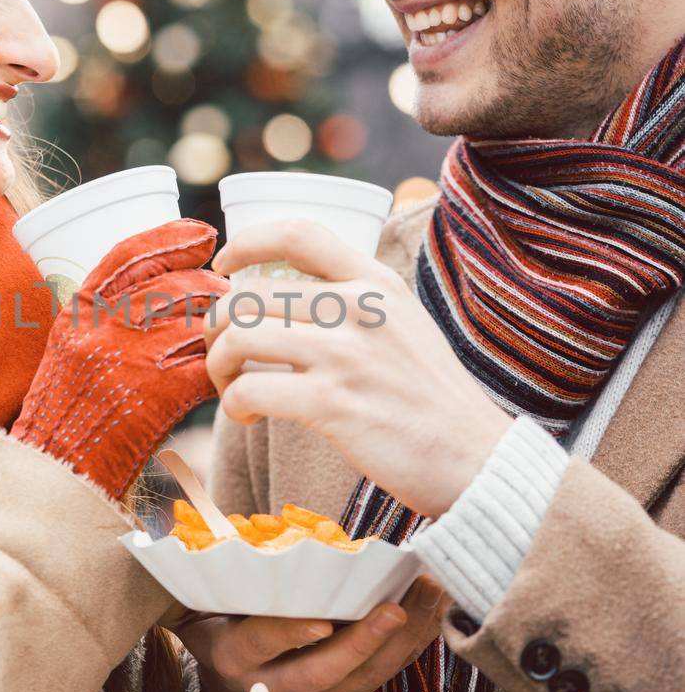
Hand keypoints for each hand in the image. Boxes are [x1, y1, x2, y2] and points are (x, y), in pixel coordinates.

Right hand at [12, 220, 229, 498]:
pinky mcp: (161, 396)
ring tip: (239, 326)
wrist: (57, 469)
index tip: (204, 235)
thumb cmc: (66, 409)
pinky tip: (235, 367)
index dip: (171, 238)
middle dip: (210, 283)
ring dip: (224, 324)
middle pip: (174, 286)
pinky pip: (208, 367)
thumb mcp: (70, 345)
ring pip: (197, 322)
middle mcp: (105, 328)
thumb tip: (162, 282)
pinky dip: (225, 365)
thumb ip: (105, 314)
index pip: (130, 255)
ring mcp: (133, 360)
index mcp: (81, 311)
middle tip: (231, 288)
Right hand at [174, 574, 450, 691]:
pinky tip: (435, 607)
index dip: (289, 634)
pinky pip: (387, 673)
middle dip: (362, 642)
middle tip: (394, 610)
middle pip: (325, 670)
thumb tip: (170, 528)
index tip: (320, 622)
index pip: (262, 645)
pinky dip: (414, 642)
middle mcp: (278, 686)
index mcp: (235, 659)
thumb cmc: (220, 632)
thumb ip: (184, 584)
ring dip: (402, 638)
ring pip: (365, 675)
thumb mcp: (193, 614)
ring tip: (428, 594)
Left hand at [205, 220, 511, 519]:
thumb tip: (286, 297)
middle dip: (217, 326)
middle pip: (249, 295)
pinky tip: (250, 415)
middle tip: (223, 355)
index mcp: (376, 282)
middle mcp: (359, 307)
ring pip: (238, 337)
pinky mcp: (332, 403)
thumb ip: (356, 302)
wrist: (475, 458)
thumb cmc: (431, 398)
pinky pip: (250, 389)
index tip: (224, 268)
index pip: (297, 234)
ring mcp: (345, 354)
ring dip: (219, 366)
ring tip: (233, 387)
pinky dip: (234, 404)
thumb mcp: (405, 323)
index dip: (247, 243)